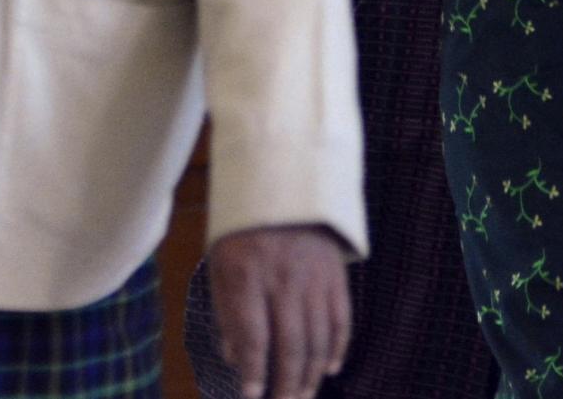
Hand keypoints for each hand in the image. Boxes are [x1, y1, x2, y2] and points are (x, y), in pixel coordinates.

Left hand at [205, 226, 350, 398]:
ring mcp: (314, 277)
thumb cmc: (243, 232)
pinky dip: (338, 346)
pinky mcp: (336, 274)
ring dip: (312, 373)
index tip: (251, 397)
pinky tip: (330, 368)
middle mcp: (284, 279)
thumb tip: (235, 360)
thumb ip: (227, 314)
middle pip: (290, 343)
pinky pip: (341, 317)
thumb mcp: (221, 267)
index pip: (254, 336)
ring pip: (318, 337)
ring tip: (304, 395)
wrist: (284, 185)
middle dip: (287, 383)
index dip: (253, 372)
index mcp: (247, 275)